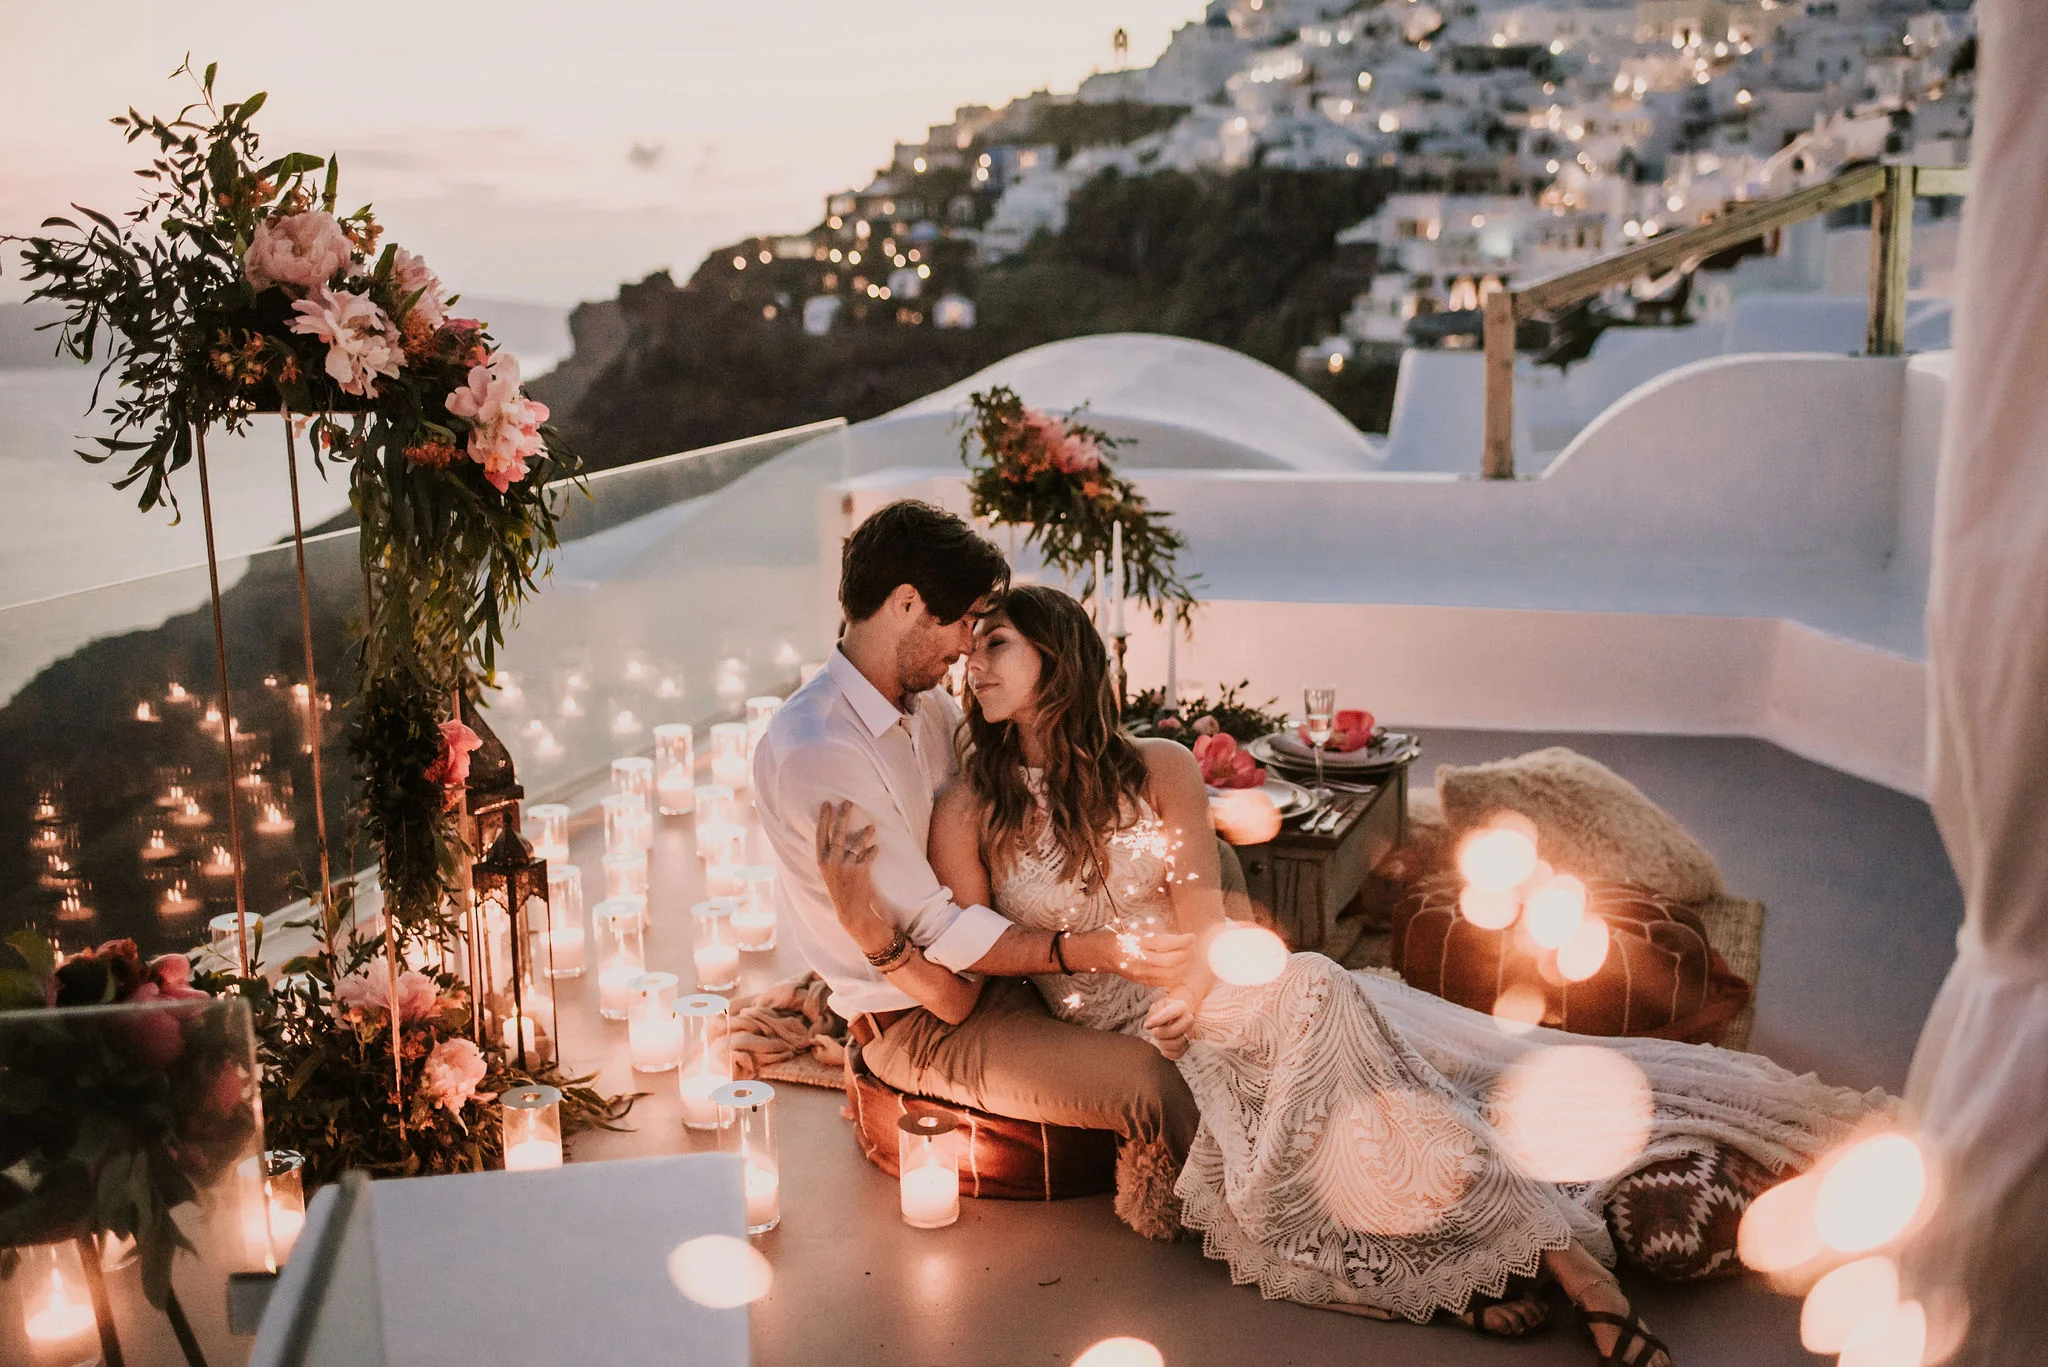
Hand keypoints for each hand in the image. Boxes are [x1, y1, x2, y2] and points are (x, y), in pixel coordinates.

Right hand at [814, 800, 890, 952]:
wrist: (850, 911)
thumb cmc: (839, 888)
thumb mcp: (829, 872)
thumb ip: (832, 854)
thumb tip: (838, 834)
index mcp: (822, 860)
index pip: (821, 834)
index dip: (824, 818)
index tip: (827, 804)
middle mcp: (832, 861)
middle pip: (838, 832)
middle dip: (843, 815)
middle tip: (848, 803)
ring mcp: (846, 865)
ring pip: (857, 842)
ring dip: (865, 834)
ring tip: (872, 827)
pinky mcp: (861, 870)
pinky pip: (869, 855)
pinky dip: (873, 851)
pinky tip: (876, 848)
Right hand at [1073, 928, 1194, 986]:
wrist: (1107, 953)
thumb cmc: (1128, 937)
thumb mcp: (1141, 929)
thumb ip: (1161, 935)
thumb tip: (1184, 940)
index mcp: (1138, 942)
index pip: (1165, 943)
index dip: (1182, 941)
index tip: (1192, 936)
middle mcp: (1139, 959)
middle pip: (1170, 961)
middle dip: (1187, 954)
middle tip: (1192, 947)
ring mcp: (1141, 973)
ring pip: (1170, 974)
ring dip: (1185, 965)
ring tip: (1189, 956)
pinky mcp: (1143, 982)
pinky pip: (1165, 982)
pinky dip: (1177, 975)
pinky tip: (1181, 966)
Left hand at [1144, 995, 1195, 1059]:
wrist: (1174, 1017)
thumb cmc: (1163, 1011)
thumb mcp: (1157, 1006)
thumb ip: (1154, 1013)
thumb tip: (1149, 1025)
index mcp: (1181, 1007)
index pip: (1169, 1014)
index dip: (1156, 1021)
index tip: (1147, 1025)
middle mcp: (1189, 1020)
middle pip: (1175, 1031)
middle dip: (1160, 1033)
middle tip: (1154, 1032)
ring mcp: (1190, 1034)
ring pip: (1177, 1044)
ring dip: (1163, 1044)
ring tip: (1158, 1039)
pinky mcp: (1187, 1046)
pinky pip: (1177, 1054)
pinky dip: (1167, 1052)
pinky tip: (1162, 1047)